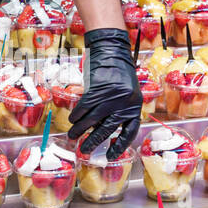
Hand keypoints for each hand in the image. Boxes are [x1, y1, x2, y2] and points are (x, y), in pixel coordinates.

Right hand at [67, 28, 142, 157]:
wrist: (112, 51)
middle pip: (107, 129)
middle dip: (94, 141)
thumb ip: (119, 110)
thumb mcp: (126, 93)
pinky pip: (84, 107)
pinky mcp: (97, 89)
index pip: (129, 131)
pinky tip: (72, 120)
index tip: (110, 156)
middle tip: (84, 150)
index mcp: (134, 106)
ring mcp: (110, 96)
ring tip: (72, 136)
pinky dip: (76, 115)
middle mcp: (124, 103)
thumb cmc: (119, 73)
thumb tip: (103, 131)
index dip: (120, 145)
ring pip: (92, 119)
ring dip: (80, 130)